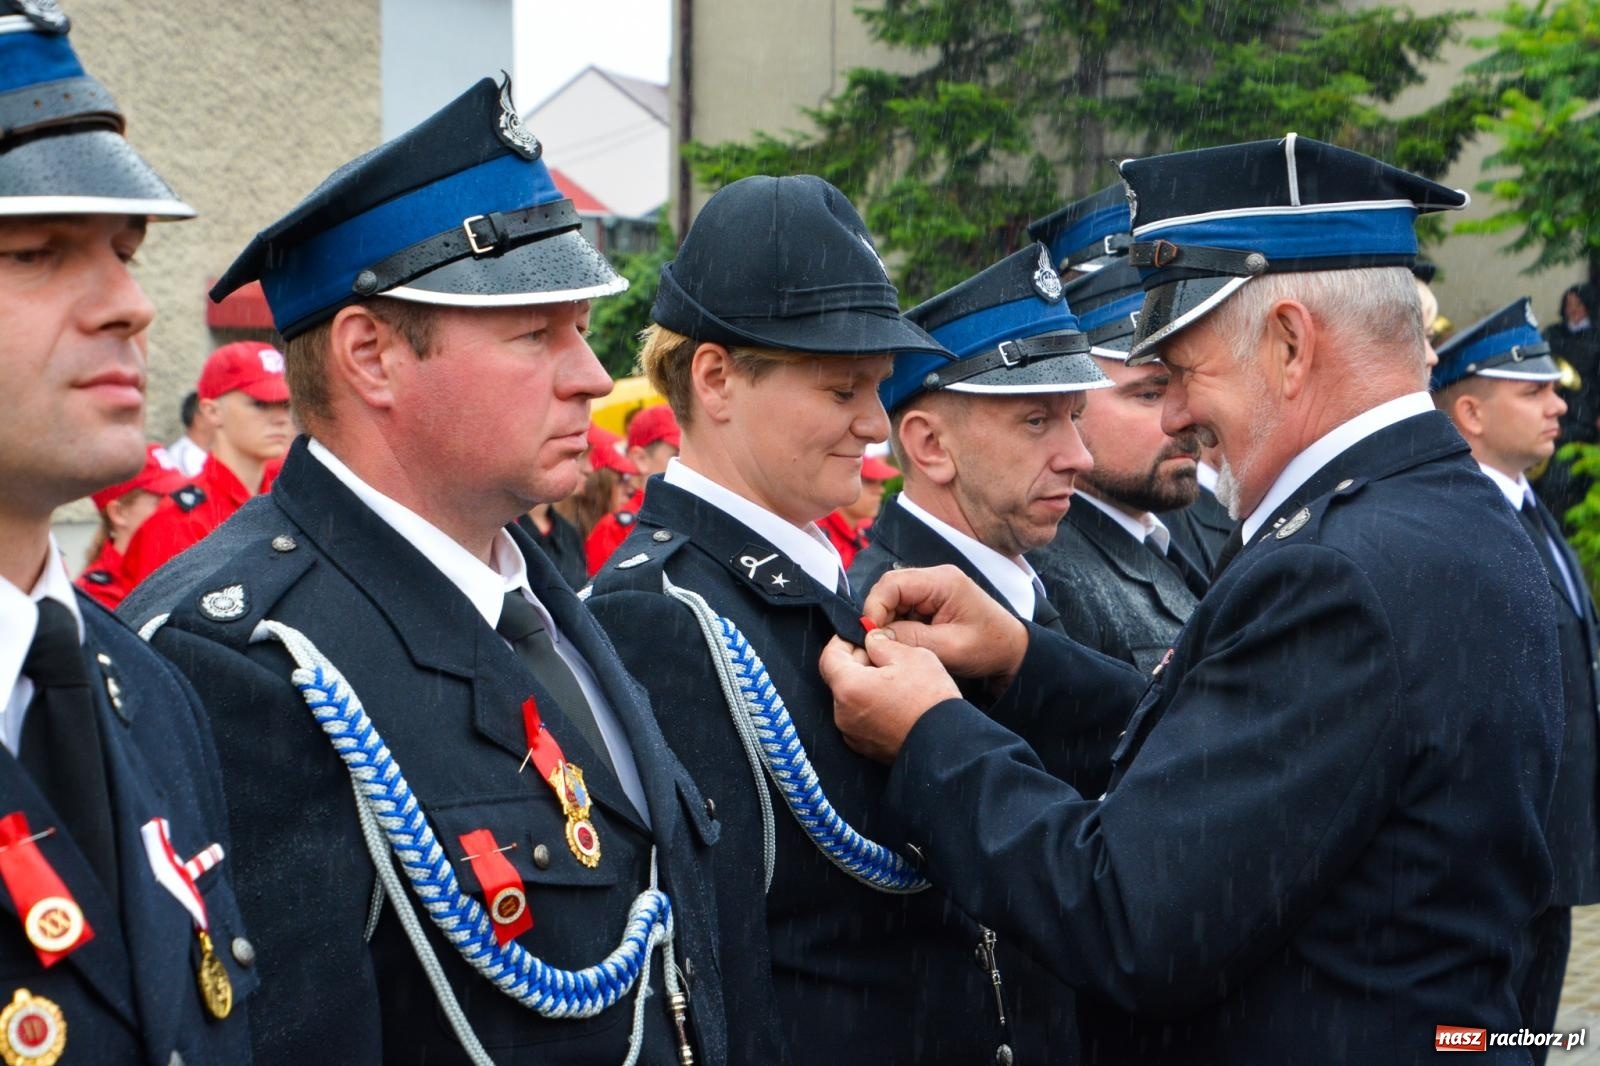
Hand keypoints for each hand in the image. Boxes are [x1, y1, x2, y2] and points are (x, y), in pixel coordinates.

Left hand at [821, 632, 960, 762]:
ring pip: (850, 699)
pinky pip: (860, 718)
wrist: (946, 744)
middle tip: (883, 656)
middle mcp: (843, 714)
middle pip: (840, 678)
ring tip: (895, 681)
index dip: (842, 641)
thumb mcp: (911, 656)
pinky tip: (895, 702)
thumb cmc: (930, 702)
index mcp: (849, 688)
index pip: (829, 657)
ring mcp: (853, 734)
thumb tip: (872, 640)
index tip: (858, 636)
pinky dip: (871, 706)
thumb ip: (883, 643)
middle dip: (857, 663)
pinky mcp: (865, 747)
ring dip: (865, 685)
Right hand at [859, 565, 1027, 684]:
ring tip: (893, 647)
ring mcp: (933, 589)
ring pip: (893, 600)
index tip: (870, 635)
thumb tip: (874, 636)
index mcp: (942, 581)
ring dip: (888, 623)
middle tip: (877, 644)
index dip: (874, 608)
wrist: (1014, 652)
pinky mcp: (932, 602)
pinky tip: (904, 644)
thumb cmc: (990, 648)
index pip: (892, 584)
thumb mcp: (950, 648)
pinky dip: (898, 627)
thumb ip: (911, 640)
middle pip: (889, 589)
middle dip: (879, 617)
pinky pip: (903, 609)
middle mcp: (935, 578)